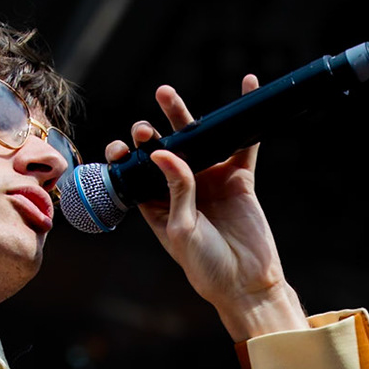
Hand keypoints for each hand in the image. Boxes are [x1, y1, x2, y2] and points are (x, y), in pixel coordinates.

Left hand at [106, 76, 310, 339]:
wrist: (247, 282)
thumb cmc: (207, 266)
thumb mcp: (182, 231)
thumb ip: (176, 191)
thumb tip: (163, 152)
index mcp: (157, 205)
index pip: (135, 173)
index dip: (125, 157)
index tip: (121, 149)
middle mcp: (180, 189)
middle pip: (161, 150)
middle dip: (148, 134)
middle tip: (143, 128)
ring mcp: (209, 180)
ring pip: (195, 140)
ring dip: (181, 116)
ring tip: (165, 94)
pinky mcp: (237, 178)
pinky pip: (241, 143)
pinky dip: (244, 118)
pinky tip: (246, 86)